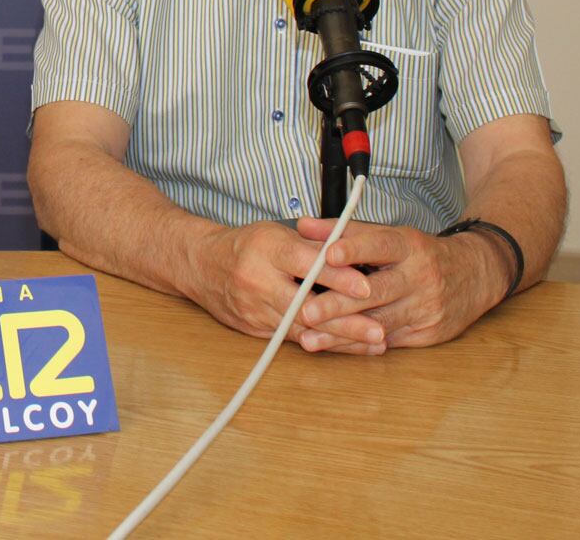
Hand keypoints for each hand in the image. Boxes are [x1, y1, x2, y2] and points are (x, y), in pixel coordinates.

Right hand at [190, 221, 385, 354]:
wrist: (201, 265)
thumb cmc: (246, 246)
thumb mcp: (276, 234)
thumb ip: (313, 246)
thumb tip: (355, 256)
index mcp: (266, 249)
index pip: (306, 264)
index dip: (337, 277)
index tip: (366, 288)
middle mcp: (257, 280)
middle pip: (306, 305)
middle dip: (345, 321)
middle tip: (378, 331)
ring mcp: (254, 309)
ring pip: (302, 329)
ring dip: (340, 338)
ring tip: (373, 343)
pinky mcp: (254, 329)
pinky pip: (292, 339)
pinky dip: (322, 342)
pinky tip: (348, 346)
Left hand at [294, 218, 503, 350]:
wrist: (476, 275)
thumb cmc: (420, 253)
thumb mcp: (390, 235)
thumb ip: (345, 231)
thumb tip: (303, 225)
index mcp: (409, 246)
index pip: (381, 245)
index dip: (354, 249)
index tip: (328, 255)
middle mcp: (420, 277)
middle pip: (376, 291)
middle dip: (339, 303)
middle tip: (306, 310)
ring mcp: (426, 308)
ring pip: (379, 323)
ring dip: (342, 334)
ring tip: (309, 339)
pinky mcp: (428, 334)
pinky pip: (388, 342)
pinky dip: (359, 346)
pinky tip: (334, 348)